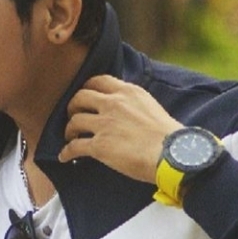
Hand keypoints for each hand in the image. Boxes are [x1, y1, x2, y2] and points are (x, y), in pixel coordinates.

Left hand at [60, 75, 182, 182]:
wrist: (172, 154)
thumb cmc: (168, 136)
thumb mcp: (151, 107)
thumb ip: (134, 104)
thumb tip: (127, 113)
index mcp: (128, 92)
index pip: (98, 81)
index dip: (87, 89)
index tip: (85, 98)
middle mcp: (113, 103)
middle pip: (80, 97)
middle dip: (73, 107)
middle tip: (73, 116)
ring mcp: (104, 124)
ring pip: (74, 121)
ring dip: (69, 130)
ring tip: (70, 137)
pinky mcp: (99, 145)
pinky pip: (74, 146)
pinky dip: (66, 152)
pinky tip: (65, 157)